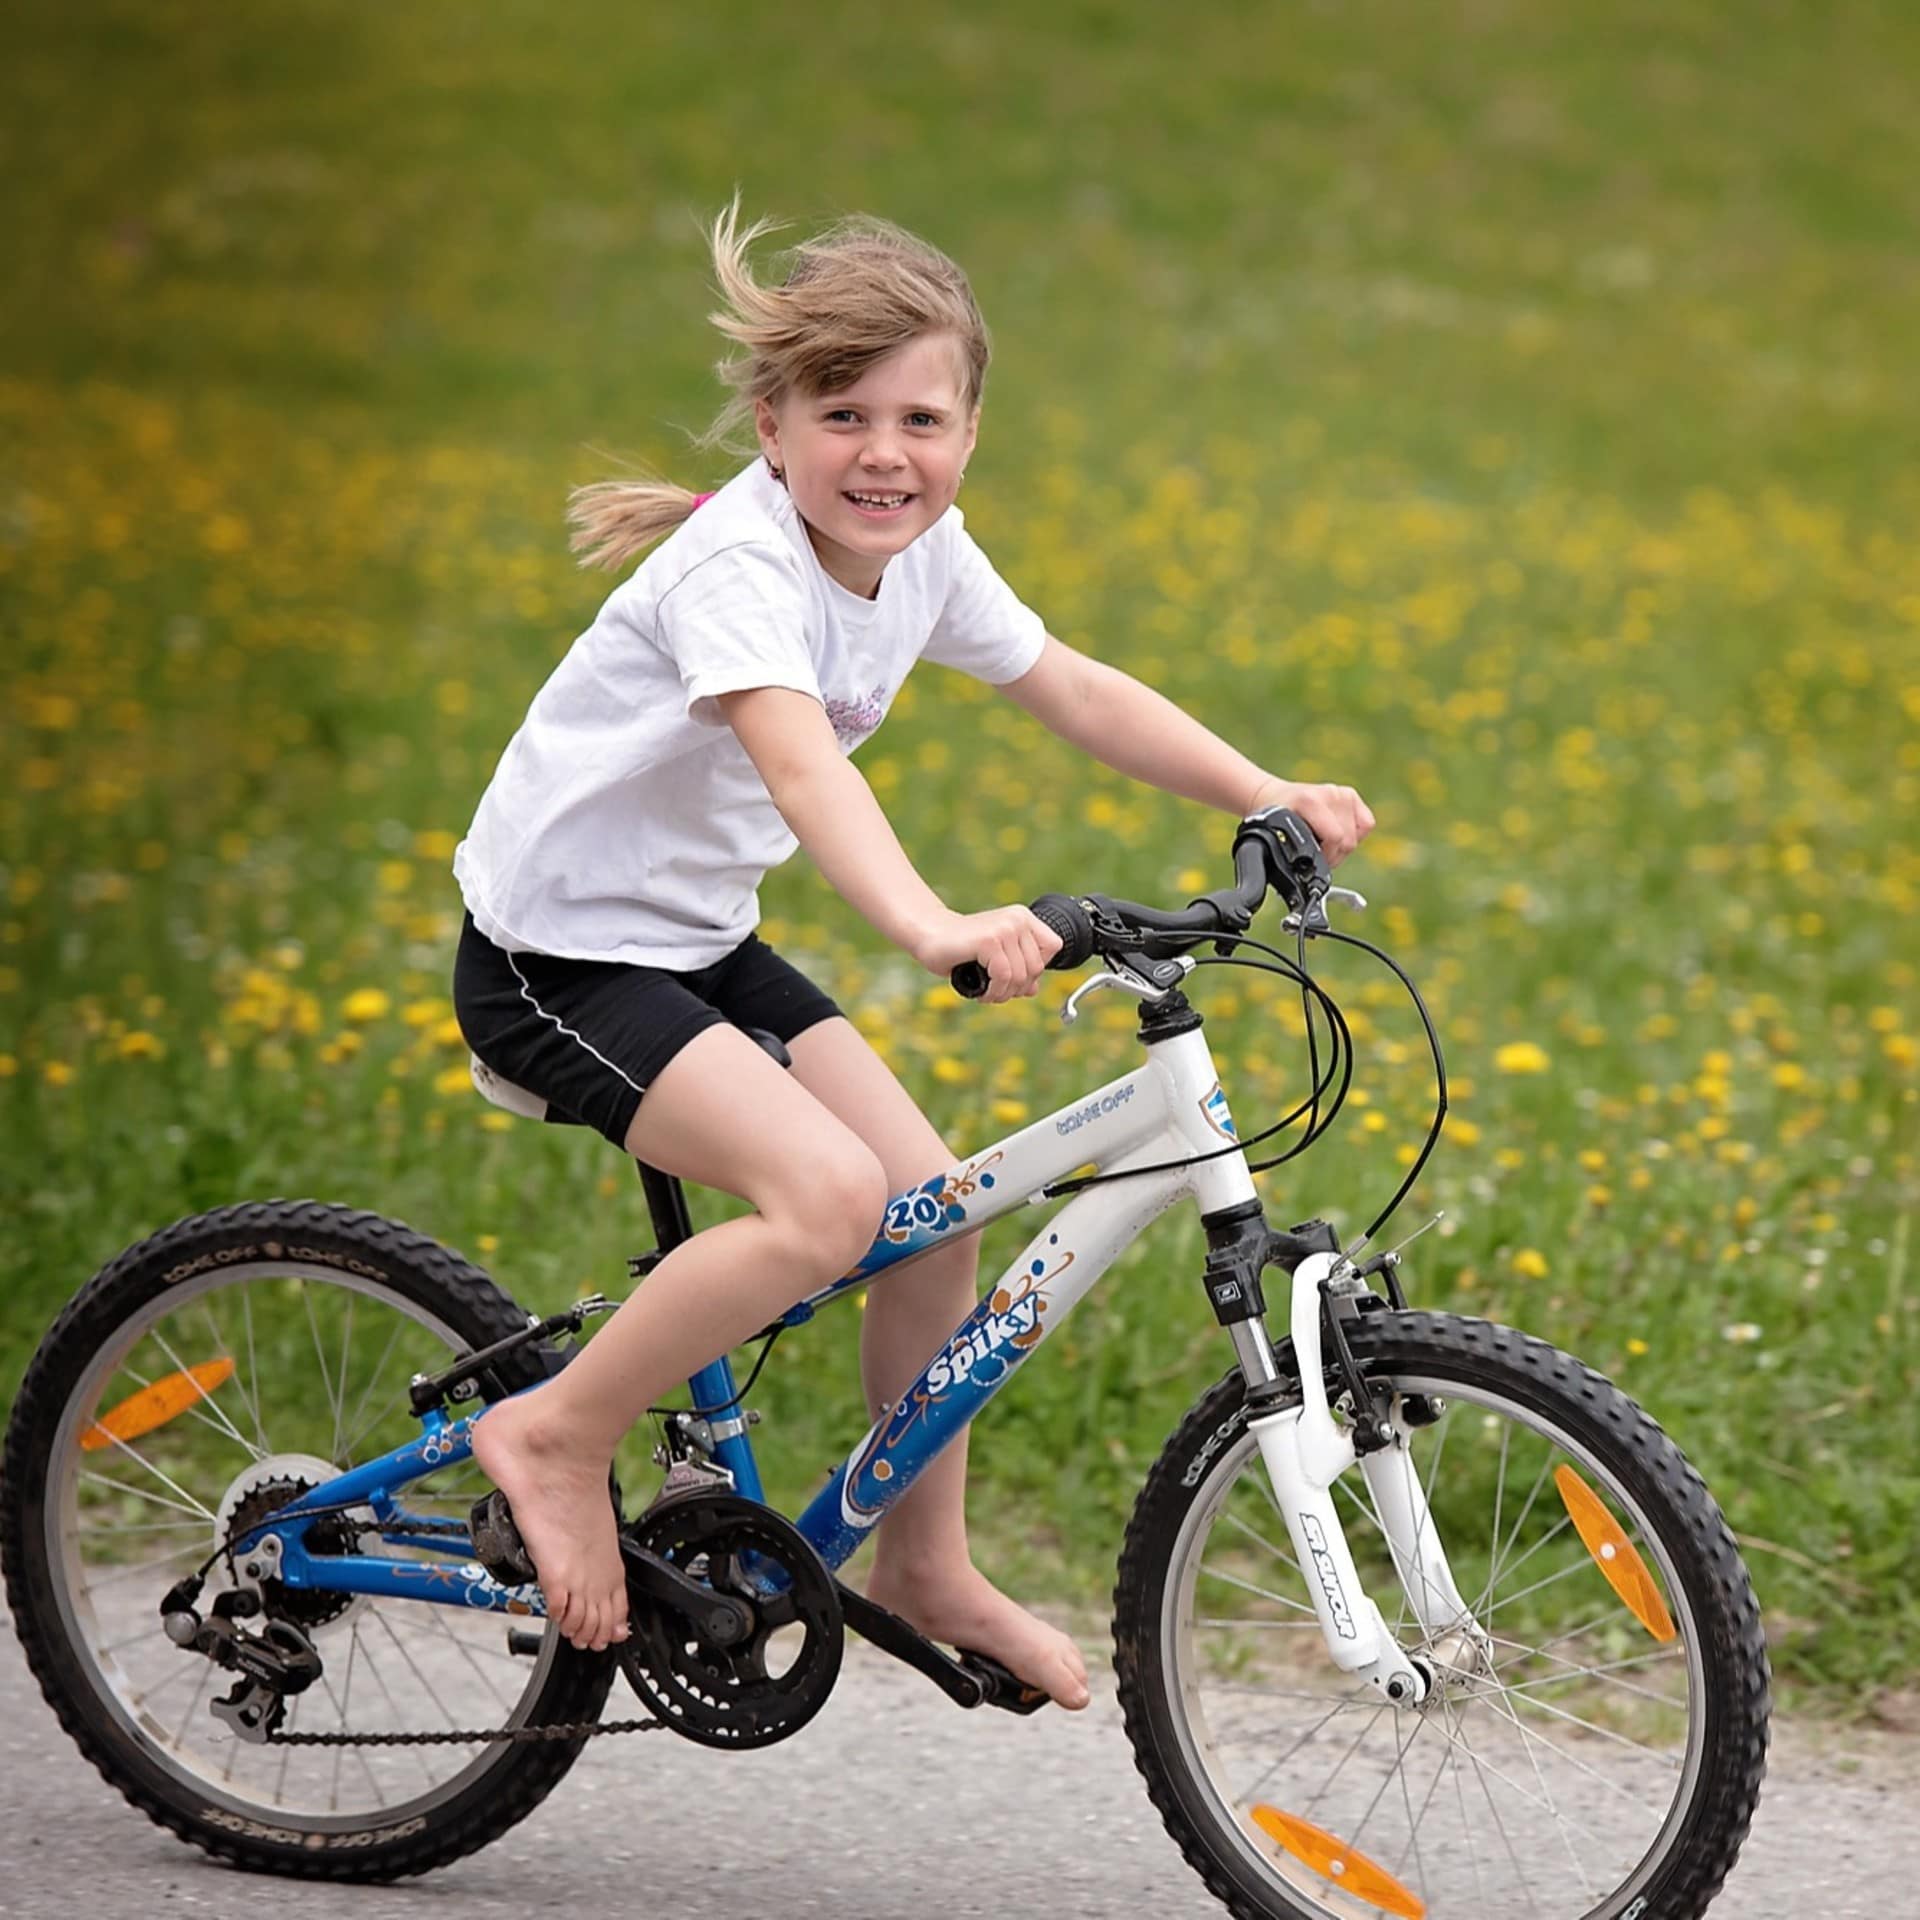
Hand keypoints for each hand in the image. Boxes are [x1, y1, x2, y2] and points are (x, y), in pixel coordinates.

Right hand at [914, 905, 1063, 1002]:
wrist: (930, 936)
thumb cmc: (962, 948)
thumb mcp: (996, 959)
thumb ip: (1018, 970)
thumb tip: (1034, 989)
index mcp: (1023, 917)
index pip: (1053, 948)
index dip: (1036, 969)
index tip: (1014, 976)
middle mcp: (1017, 919)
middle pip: (1037, 967)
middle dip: (1018, 987)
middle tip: (997, 990)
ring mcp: (1004, 927)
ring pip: (1020, 975)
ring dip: (1004, 993)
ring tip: (989, 992)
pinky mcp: (990, 940)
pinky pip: (1004, 976)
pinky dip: (994, 991)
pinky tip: (982, 991)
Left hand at [1245, 777, 1375, 866]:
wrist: (1276, 797)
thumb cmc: (1275, 818)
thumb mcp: (1277, 836)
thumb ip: (1289, 854)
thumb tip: (1300, 881)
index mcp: (1309, 801)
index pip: (1336, 838)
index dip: (1326, 856)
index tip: (1312, 858)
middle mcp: (1329, 794)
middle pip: (1348, 841)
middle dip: (1333, 855)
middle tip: (1316, 852)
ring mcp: (1341, 793)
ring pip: (1357, 836)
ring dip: (1341, 847)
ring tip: (1324, 842)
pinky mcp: (1350, 795)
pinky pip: (1366, 824)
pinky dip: (1355, 835)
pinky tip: (1338, 834)